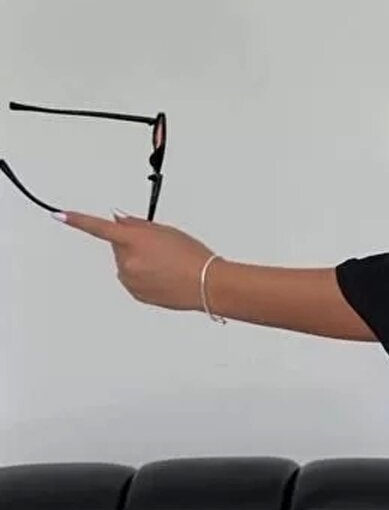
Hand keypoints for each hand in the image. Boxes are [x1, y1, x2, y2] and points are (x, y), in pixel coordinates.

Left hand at [62, 211, 214, 311]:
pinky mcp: (135, 294)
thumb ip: (138, 225)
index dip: (78, 221)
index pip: (99, 227)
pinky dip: (143, 276)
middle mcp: (126, 261)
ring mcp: (129, 279)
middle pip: (118, 246)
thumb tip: (119, 220)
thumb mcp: (167, 231)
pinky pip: (132, 280)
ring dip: (138, 261)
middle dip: (132, 243)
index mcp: (133, 240)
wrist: (206, 283)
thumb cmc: (193, 257)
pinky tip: (164, 276)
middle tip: (159, 247)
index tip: (61, 216)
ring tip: (166, 264)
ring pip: (125, 264)